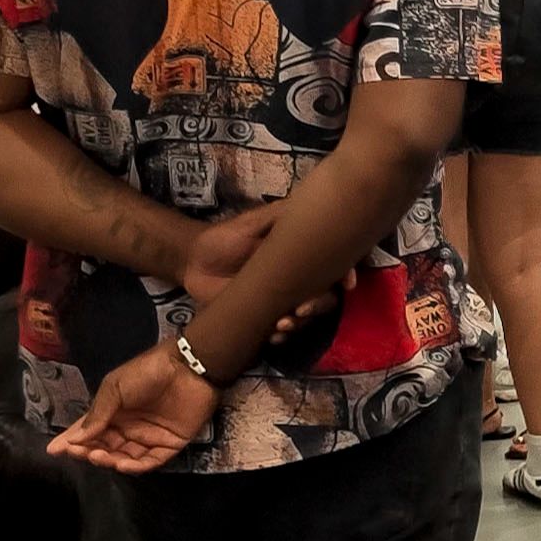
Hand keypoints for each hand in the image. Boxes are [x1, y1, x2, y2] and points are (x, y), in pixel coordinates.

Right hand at [53, 345, 219, 473]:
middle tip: (79, 452)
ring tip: (98, 456)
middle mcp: (128, 427)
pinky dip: (135, 466)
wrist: (187, 368)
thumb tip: (75, 439)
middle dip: (88, 452)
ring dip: (109, 461)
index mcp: (113, 412)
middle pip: (104, 448)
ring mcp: (148, 437)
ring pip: (124, 458)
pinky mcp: (169, 444)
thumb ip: (98, 415)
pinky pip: (149, 461)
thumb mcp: (114, 388)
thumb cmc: (147, 373)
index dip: (72, 441)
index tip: (54, 450)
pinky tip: (122, 464)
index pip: (88, 431)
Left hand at [182, 201, 352, 336]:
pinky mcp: (266, 317)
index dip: (346, 275)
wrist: (193, 262)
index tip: (346, 285)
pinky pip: (284, 332)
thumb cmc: (225, 237)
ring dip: (300, 324)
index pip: (334, 266)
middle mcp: (300, 279)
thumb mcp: (253, 222)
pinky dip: (282, 337)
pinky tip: (273, 337)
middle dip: (319, 305)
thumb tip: (312, 204)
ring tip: (281, 325)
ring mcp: (284, 300)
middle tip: (301, 310)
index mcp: (303, 256)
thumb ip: (281, 215)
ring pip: (307, 317)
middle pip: (327, 296)